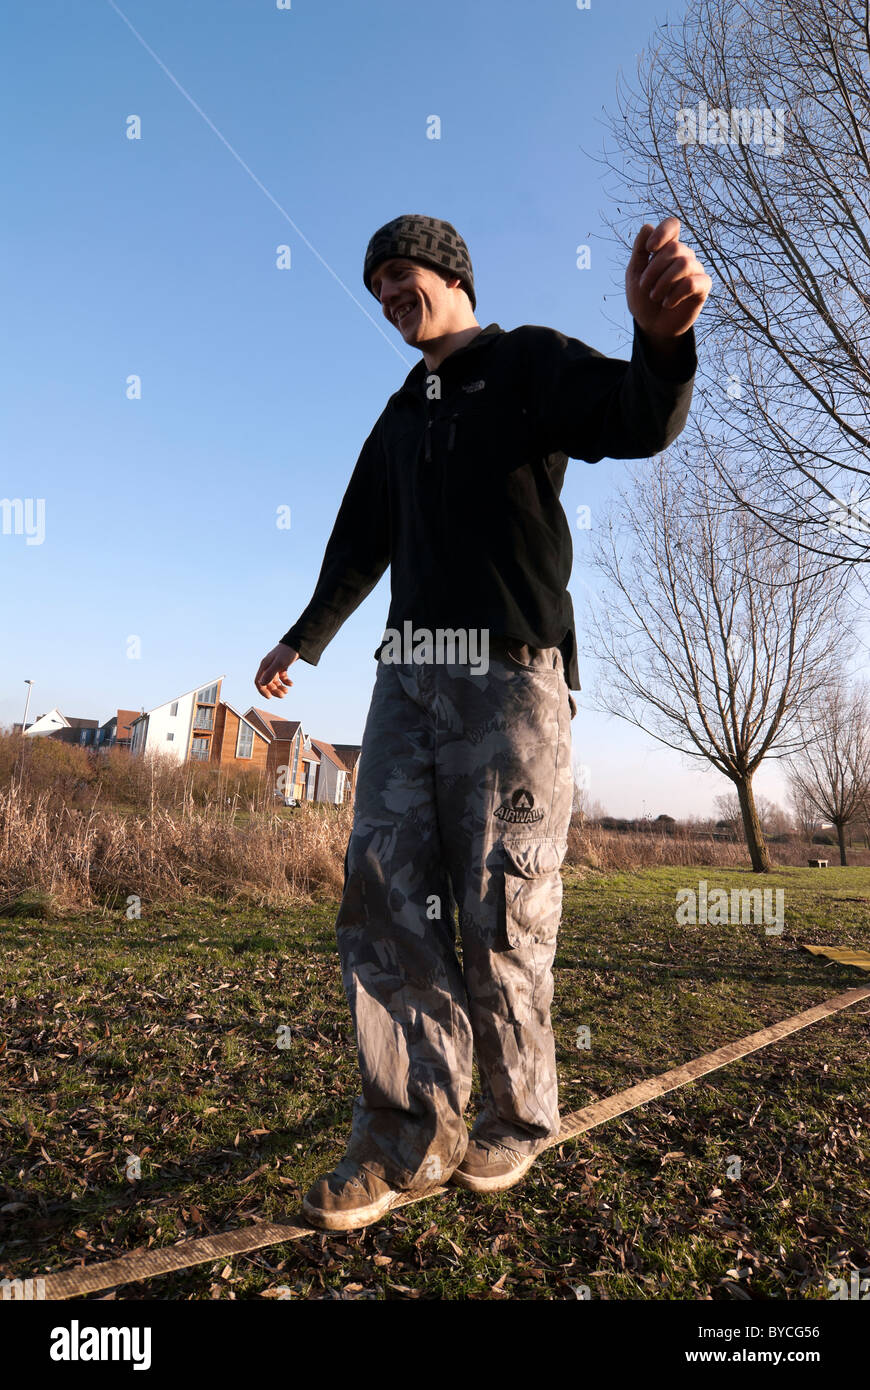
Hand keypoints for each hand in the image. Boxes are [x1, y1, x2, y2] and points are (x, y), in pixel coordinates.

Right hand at [255, 642, 297, 697]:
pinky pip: (282, 677)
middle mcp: (268, 667)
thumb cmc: (287, 652)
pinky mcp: (282, 666)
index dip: (262, 690)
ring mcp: (275, 666)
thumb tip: (261, 684)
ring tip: (287, 691)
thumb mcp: (279, 663)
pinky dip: (286, 682)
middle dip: (274, 691)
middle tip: (283, 695)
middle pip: (268, 683)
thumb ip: (270, 674)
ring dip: (280, 688)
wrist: (298, 643)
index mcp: (264, 666)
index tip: (269, 697)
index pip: (258, 681)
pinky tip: (291, 684)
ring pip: (275, 681)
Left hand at [626, 217, 710, 342]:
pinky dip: (675, 294)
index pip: (673, 225)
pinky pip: (692, 283)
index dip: (663, 232)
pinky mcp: (702, 287)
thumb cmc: (642, 299)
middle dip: (654, 269)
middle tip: (644, 287)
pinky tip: (668, 303)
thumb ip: (639, 250)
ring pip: (684, 264)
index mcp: (666, 248)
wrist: (651, 326)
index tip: (649, 249)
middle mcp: (683, 256)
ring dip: (663, 283)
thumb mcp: (634, 274)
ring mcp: (695, 270)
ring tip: (655, 297)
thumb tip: (648, 226)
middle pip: (674, 248)